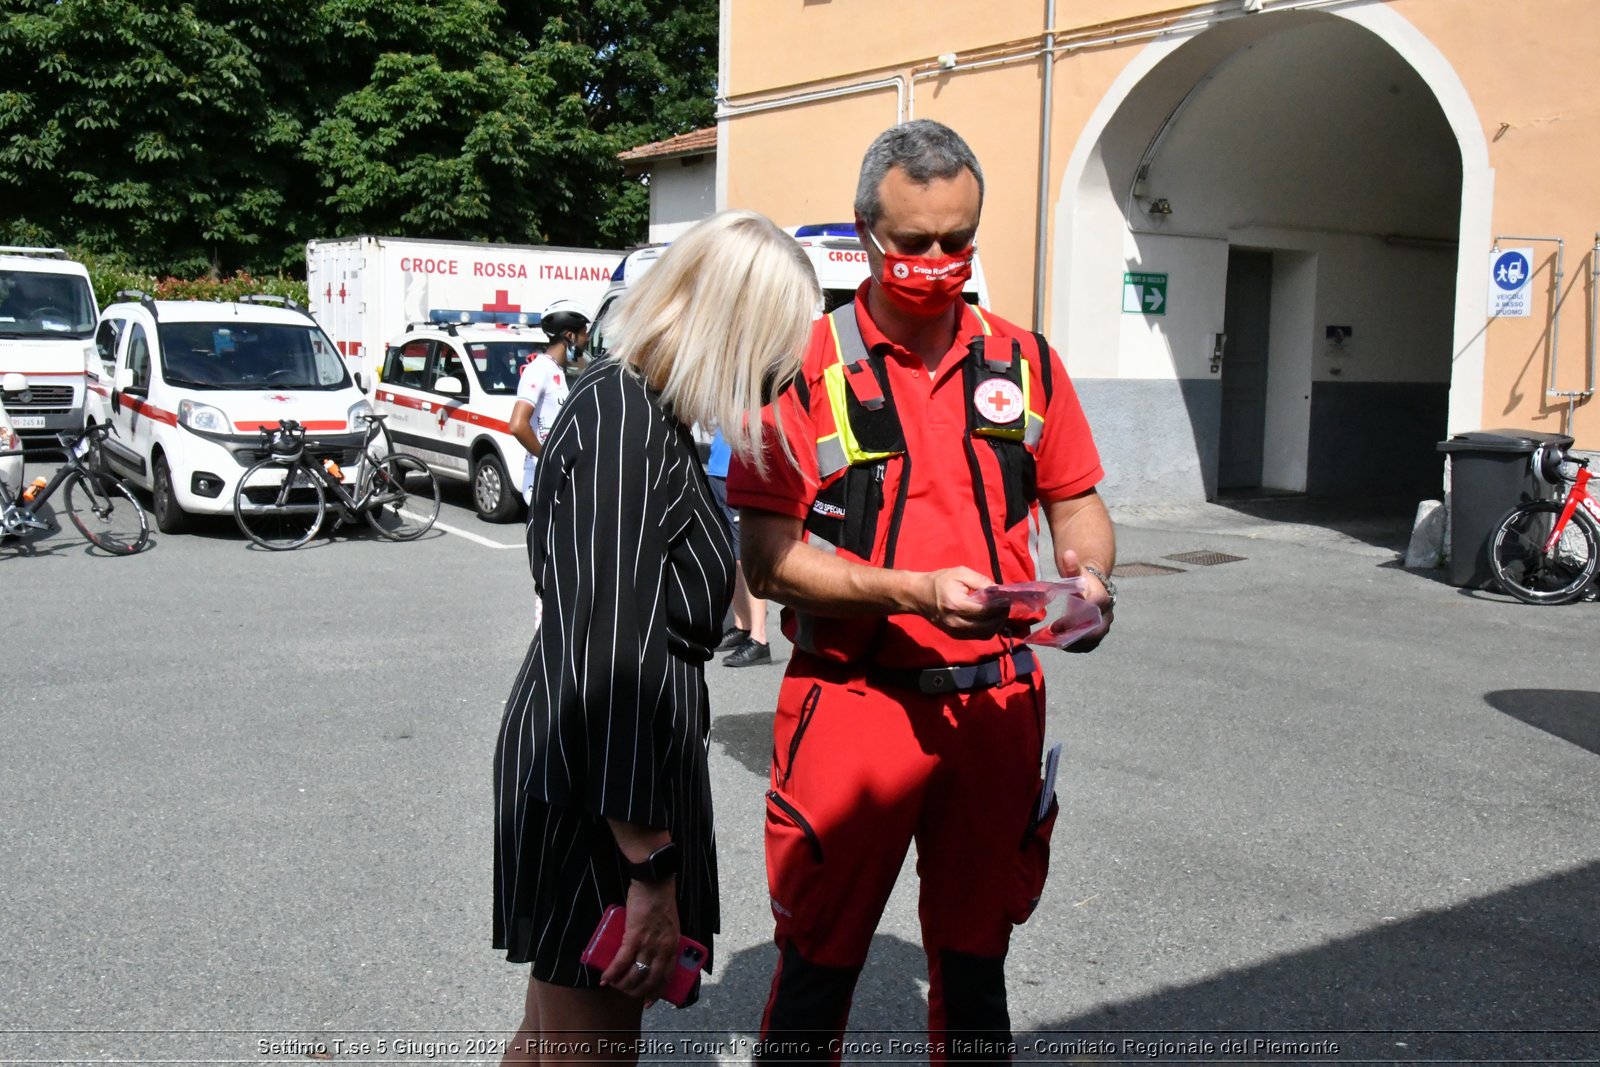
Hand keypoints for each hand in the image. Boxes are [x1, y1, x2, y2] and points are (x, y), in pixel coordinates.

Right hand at [599, 879, 678, 1002]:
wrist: (654, 883)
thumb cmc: (661, 901)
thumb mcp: (670, 926)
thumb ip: (664, 940)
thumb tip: (651, 954)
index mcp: (673, 946)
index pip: (666, 977)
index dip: (656, 992)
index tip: (648, 1001)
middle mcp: (663, 948)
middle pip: (650, 979)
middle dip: (636, 991)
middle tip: (626, 993)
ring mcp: (649, 943)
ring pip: (635, 973)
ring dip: (623, 984)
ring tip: (614, 985)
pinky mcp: (634, 935)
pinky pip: (622, 961)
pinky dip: (613, 972)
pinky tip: (605, 978)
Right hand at [916, 566, 1015, 637]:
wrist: (918, 595)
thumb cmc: (939, 581)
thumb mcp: (960, 573)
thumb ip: (980, 580)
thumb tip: (998, 590)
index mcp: (956, 605)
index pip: (985, 610)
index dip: (1000, 606)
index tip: (1008, 599)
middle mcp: (956, 622)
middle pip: (988, 626)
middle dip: (1001, 616)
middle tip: (1006, 606)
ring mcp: (955, 631)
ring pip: (985, 634)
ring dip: (996, 624)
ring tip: (1000, 613)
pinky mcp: (955, 635)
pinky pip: (978, 636)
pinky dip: (988, 629)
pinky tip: (990, 619)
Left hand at [1057, 550, 1113, 651]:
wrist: (1095, 585)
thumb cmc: (1083, 579)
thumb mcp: (1077, 571)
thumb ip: (1072, 566)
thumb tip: (1068, 554)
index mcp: (1101, 599)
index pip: (1088, 613)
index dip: (1071, 621)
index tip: (1055, 626)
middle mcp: (1106, 614)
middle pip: (1092, 631)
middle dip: (1072, 636)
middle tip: (1053, 639)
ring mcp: (1105, 625)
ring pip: (1091, 640)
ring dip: (1073, 644)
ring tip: (1054, 644)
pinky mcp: (1100, 633)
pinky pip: (1090, 644)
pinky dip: (1076, 646)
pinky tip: (1061, 645)